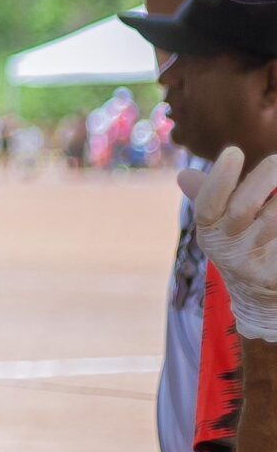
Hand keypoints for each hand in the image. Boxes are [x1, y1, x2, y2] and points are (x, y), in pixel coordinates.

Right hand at [183, 148, 276, 339]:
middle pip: (243, 208)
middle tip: (276, 158)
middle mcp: (228, 248)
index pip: (208, 204)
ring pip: (274, 220)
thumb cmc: (242, 249)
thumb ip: (208, 198)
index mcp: (211, 232)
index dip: (220, 178)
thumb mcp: (220, 227)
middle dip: (263, 179)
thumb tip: (184, 175)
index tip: (234, 151)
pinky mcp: (275, 273)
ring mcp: (255, 262)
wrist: (261, 300)